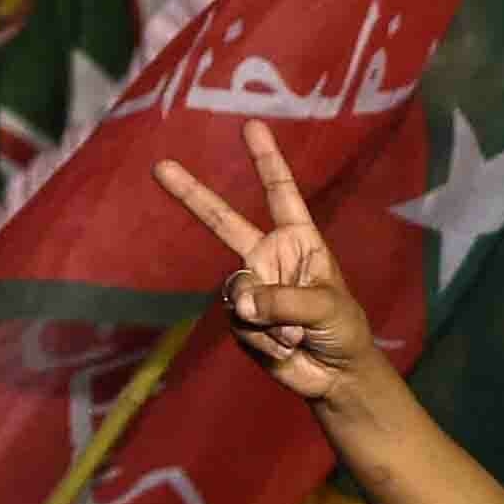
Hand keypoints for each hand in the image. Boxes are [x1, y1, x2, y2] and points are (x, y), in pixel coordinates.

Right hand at [157, 121, 376, 404]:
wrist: (336, 376)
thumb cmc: (344, 330)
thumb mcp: (326, 308)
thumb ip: (284, 300)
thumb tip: (240, 302)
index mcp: (298, 241)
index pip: (280, 193)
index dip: (266, 160)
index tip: (252, 126)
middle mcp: (269, 257)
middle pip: (223, 222)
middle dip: (192, 195)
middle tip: (160, 166)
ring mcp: (252, 287)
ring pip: (237, 292)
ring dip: (269, 319)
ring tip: (295, 335)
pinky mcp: (241, 320)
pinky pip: (240, 324)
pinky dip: (265, 340)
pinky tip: (285, 349)